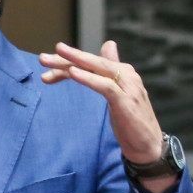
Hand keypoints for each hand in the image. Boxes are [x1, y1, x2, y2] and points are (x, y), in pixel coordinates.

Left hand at [39, 41, 176, 192]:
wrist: (149, 147)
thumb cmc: (132, 121)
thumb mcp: (119, 92)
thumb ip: (112, 69)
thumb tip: (108, 44)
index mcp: (124, 72)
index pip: (93, 62)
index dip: (69, 61)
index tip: (47, 63)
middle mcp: (127, 75)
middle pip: (93, 62)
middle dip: (67, 58)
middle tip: (43, 57)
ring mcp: (128, 87)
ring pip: (98, 69)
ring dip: (73, 64)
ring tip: (52, 60)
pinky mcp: (126, 101)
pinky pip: (104, 86)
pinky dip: (88, 78)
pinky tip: (73, 73)